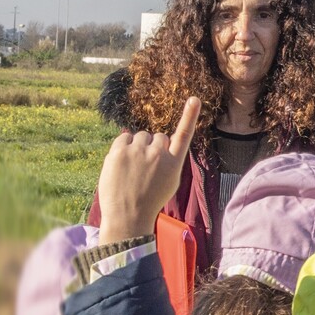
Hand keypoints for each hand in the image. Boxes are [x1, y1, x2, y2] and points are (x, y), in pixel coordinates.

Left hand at [98, 96, 201, 241]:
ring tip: (133, 169)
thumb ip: (166, 160)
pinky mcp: (119, 151)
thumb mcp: (168, 182)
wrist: (128, 216)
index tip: (195, 99)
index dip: (190, 116)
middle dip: (152, 147)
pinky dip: (123, 146)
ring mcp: (138, 151)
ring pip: (140, 136)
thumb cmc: (148, 200)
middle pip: (157, 137)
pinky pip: (124, 137)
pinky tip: (123, 163)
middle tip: (145, 169)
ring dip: (137, 147)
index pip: (184, 135)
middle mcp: (158, 154)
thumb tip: (153, 140)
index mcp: (174, 164)